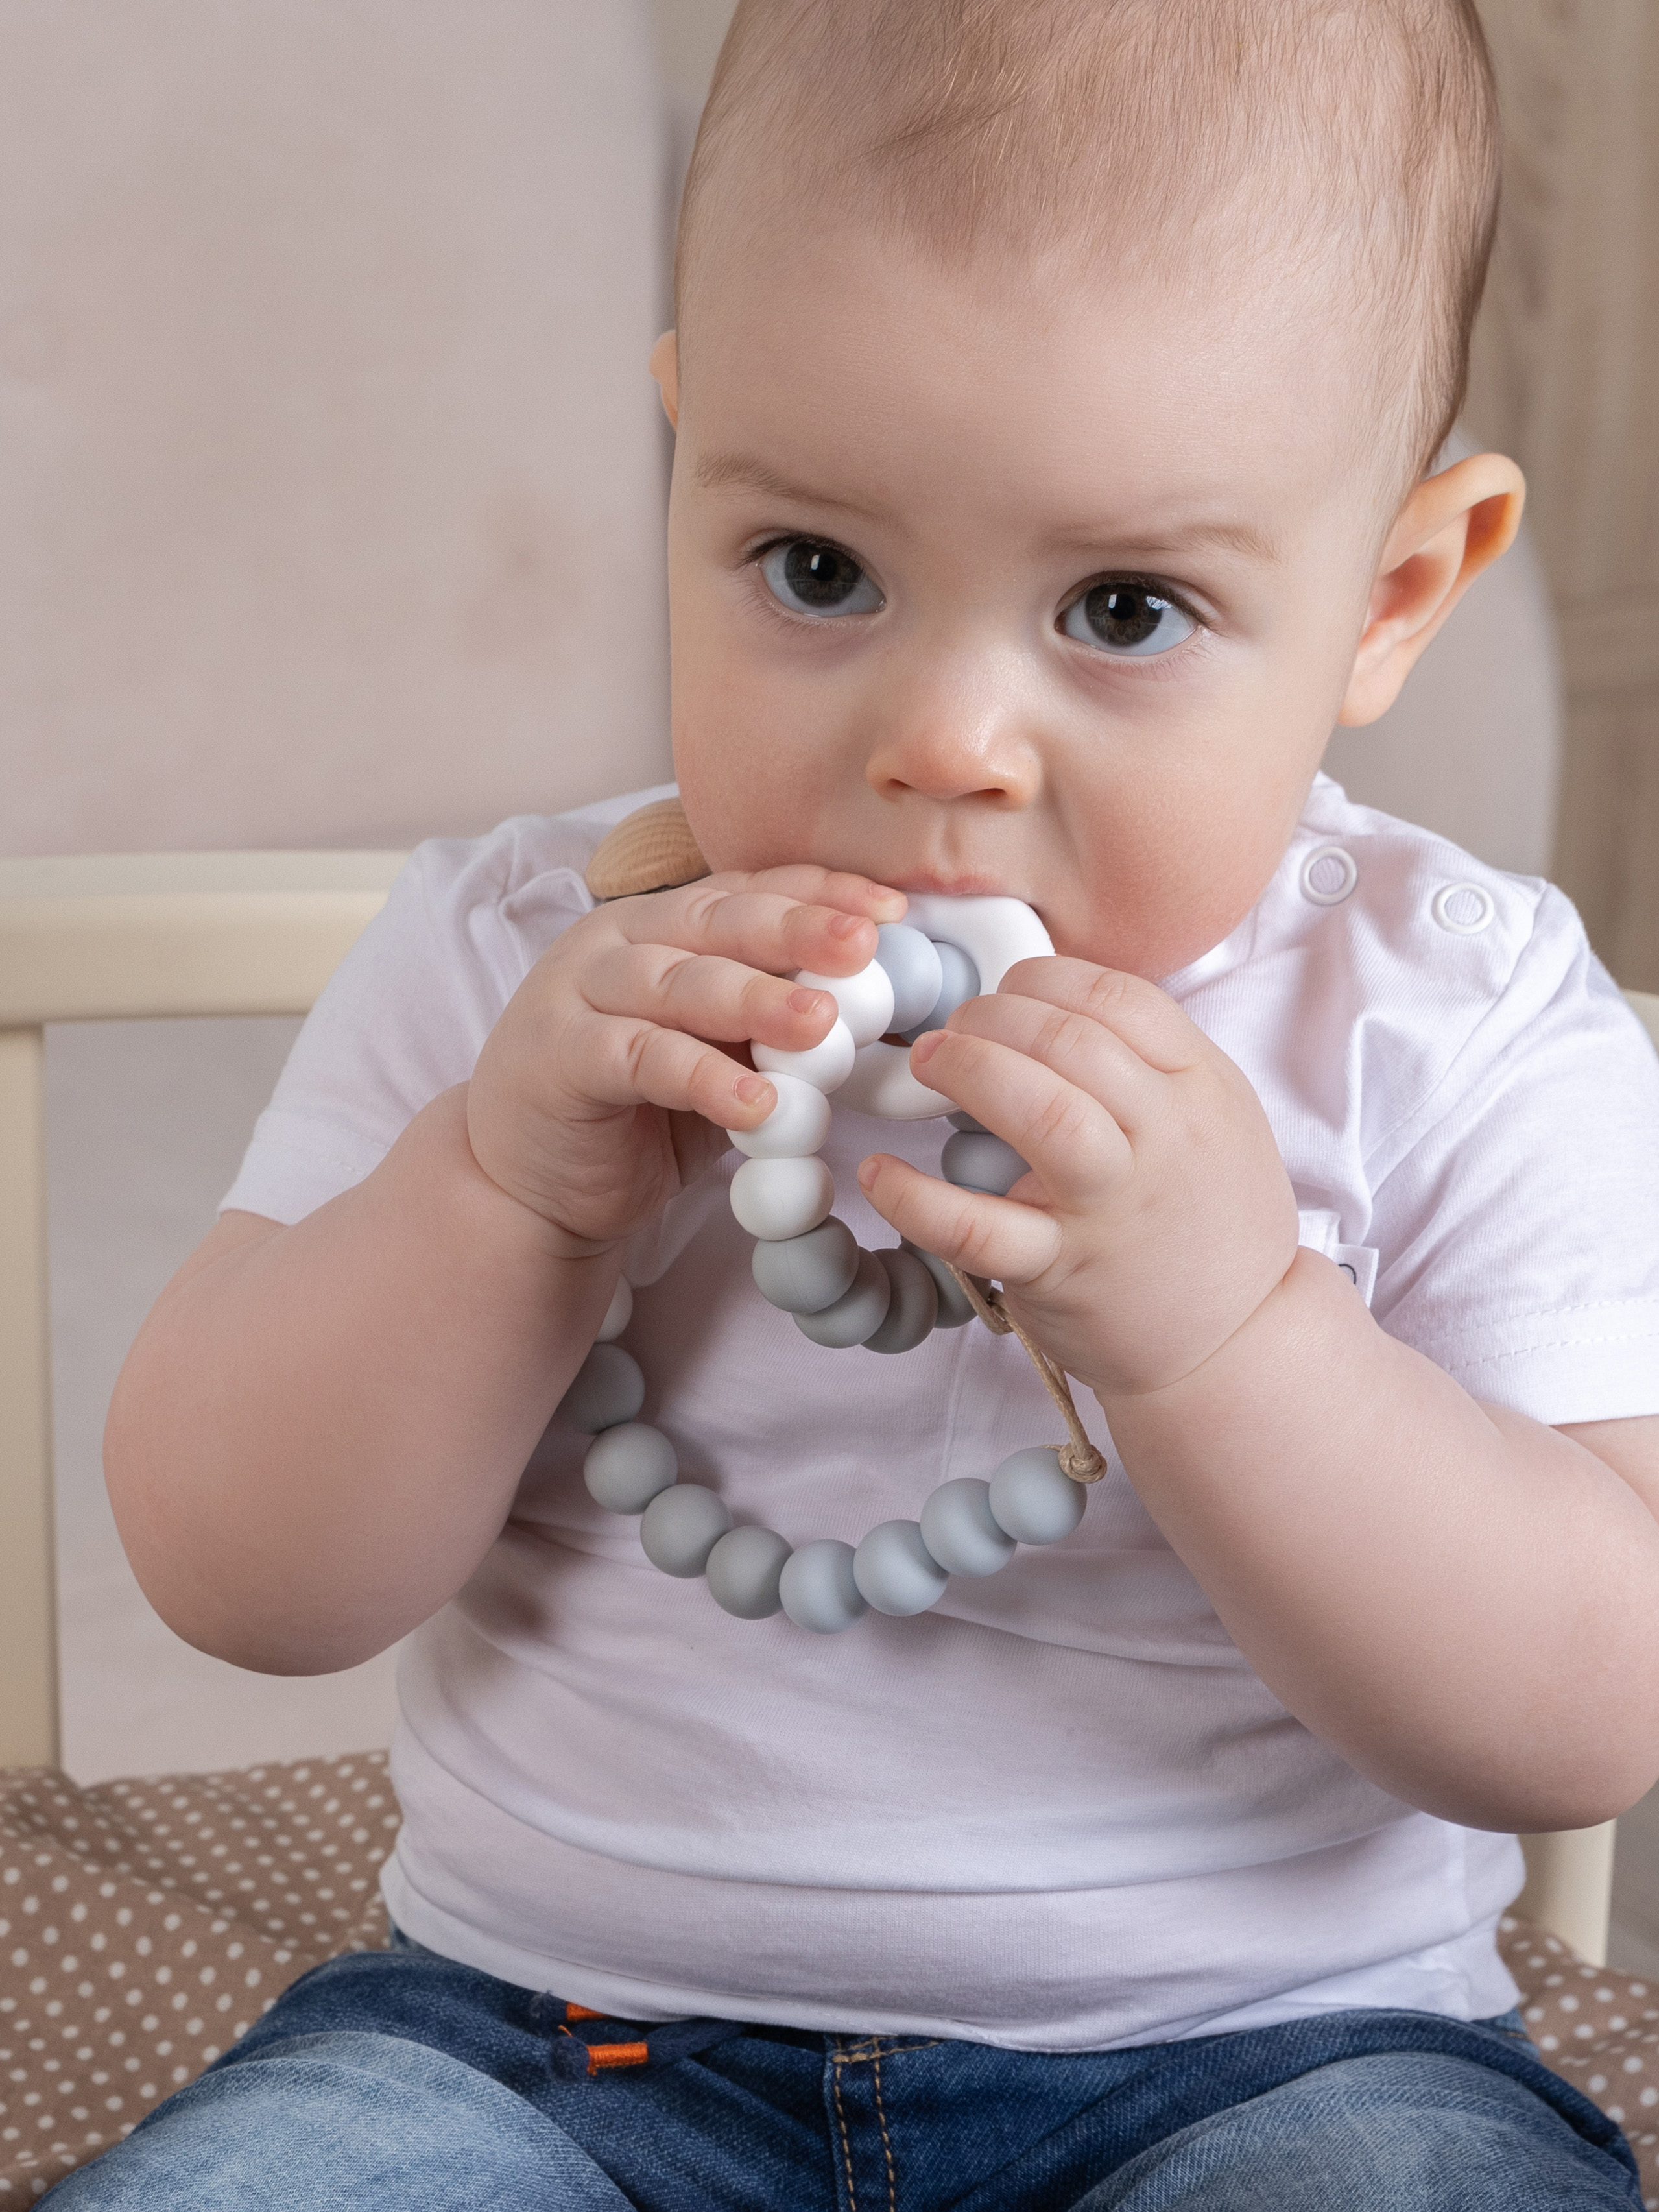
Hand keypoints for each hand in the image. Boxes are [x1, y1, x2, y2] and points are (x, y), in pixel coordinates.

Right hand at [467, 868, 905, 1249]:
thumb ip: (773, 1027)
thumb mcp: (719, 1057)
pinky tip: (757, 1106)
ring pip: (679, 982)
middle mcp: (619, 941)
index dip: (819, 895)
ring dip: (755, 999)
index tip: (891, 912)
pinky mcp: (561, 1056)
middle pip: (718, 922)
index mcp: (663, 925)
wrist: (527, 1181)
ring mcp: (580, 992)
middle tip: (863, 946)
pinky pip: (641, 1057)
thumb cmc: (636, 1113)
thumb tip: (880, 1014)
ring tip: (821, 1022)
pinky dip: (702, 1078)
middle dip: (796, 930)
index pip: (749, 892)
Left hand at [856, 958, 1298, 1396]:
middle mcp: (1165, 1138)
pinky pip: (977, 1228)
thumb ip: (1147, 1061)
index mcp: (1201, 1087)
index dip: (1043, 982)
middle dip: (994, 1016)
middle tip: (955, 1031)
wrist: (1238, 1342)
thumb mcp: (1213, 1117)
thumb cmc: (1206, 1218)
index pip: (1119, 998)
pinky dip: (916, 1197)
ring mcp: (1111, 1207)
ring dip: (969, 1070)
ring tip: (927, 1065)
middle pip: (1072, 1040)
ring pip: (1043, 1111)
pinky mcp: (1061, 1272)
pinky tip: (879, 1173)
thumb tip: (1048, 1007)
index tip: (1007, 995)